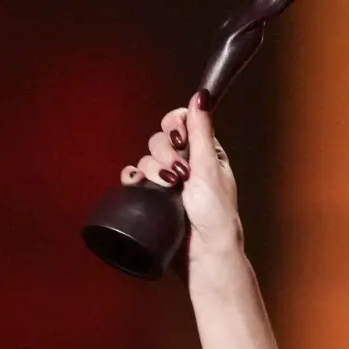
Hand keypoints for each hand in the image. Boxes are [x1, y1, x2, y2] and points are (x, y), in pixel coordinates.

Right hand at [119, 91, 243, 263]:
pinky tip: (136, 184)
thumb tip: (201, 95)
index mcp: (205, 152)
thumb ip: (201, 132)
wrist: (203, 252)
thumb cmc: (216, 212)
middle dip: (165, 153)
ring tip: (168, 186)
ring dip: (152, 168)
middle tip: (179, 173)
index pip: (183, 122)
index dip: (175, 125)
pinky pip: (134, 177)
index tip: (178, 138)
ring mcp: (169, 180)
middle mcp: (187, 163)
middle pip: (161, 139)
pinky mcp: (153, 197)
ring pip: (147, 158)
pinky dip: (132, 177)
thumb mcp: (209, 167)